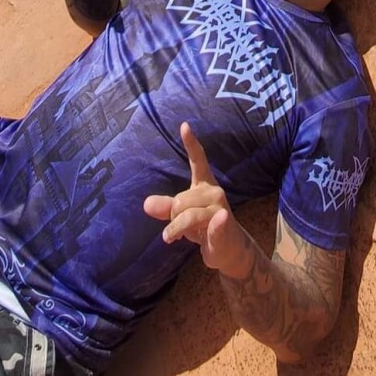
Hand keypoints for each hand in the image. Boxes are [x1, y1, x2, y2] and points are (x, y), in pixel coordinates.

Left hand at [143, 123, 250, 277]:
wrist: (229, 249)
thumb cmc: (204, 227)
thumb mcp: (182, 216)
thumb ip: (165, 208)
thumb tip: (146, 204)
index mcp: (204, 184)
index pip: (198, 159)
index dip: (191, 143)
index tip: (184, 125)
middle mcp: (214, 191)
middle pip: (180, 200)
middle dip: (172, 216)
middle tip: (176, 228)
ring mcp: (220, 208)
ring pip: (186, 214)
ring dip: (175, 229)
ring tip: (171, 238)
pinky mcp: (224, 225)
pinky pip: (214, 222)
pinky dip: (215, 222)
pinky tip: (220, 218)